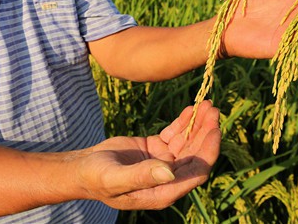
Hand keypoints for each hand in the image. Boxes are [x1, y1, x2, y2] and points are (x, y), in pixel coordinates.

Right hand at [75, 101, 219, 209]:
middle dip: (206, 132)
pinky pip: (175, 134)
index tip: (214, 130)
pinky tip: (191, 108)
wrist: (82, 168)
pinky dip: (183, 122)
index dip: (208, 152)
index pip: (196, 172)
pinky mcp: (157, 148)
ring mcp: (164, 162)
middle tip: (212, 109)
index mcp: (163, 192)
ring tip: (206, 104)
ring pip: (188, 142)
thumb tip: (170, 172)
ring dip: (198, 125)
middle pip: (196, 154)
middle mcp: (168, 178)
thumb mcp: (116, 178)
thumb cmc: (96, 178)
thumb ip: (142, 176)